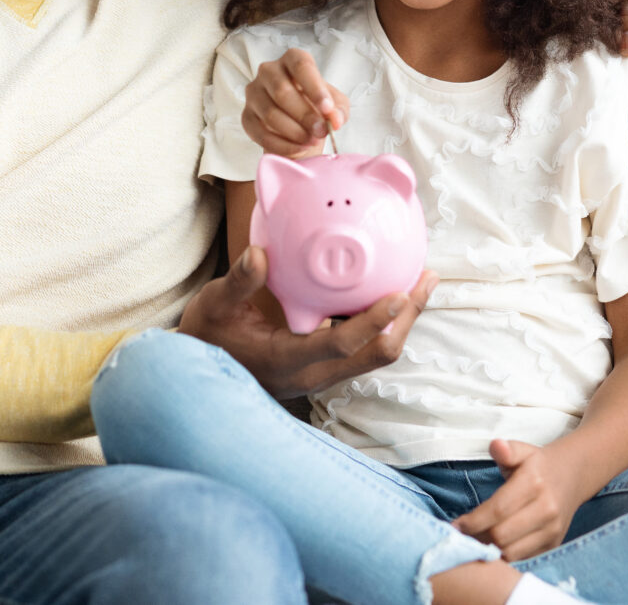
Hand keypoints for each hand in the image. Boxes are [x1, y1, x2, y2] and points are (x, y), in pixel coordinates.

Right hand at [177, 244, 437, 397]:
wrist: (202, 375)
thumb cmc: (208, 336)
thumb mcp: (214, 305)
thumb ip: (238, 281)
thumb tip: (260, 252)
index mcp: (287, 360)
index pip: (340, 344)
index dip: (373, 321)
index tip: (399, 293)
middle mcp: (312, 374)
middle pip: (375, 355)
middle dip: (406, 320)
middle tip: (424, 281)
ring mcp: (321, 374)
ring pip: (375, 355)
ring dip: (401, 322)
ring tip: (420, 283)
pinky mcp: (325, 368)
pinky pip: (364, 348)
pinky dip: (383, 322)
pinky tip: (388, 291)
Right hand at [242, 48, 349, 158]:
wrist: (299, 123)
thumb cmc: (316, 105)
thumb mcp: (335, 104)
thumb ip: (338, 109)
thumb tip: (335, 120)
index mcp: (292, 59)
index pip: (301, 67)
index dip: (315, 88)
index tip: (327, 109)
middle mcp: (268, 71)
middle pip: (282, 91)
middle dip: (305, 115)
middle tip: (321, 131)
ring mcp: (254, 93)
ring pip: (270, 114)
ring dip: (294, 132)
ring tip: (311, 141)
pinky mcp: (246, 116)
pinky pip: (260, 133)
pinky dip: (281, 145)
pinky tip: (297, 149)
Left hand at [452, 439, 583, 561]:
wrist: (572, 475)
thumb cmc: (537, 465)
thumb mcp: (522, 450)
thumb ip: (507, 449)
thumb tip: (496, 445)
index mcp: (534, 484)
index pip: (498, 510)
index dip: (473, 521)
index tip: (455, 525)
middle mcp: (546, 509)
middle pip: (502, 535)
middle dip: (477, 537)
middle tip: (460, 535)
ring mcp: (552, 530)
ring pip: (511, 552)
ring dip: (489, 550)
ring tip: (474, 540)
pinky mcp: (553, 544)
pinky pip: (522, 558)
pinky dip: (503, 555)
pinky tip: (491, 545)